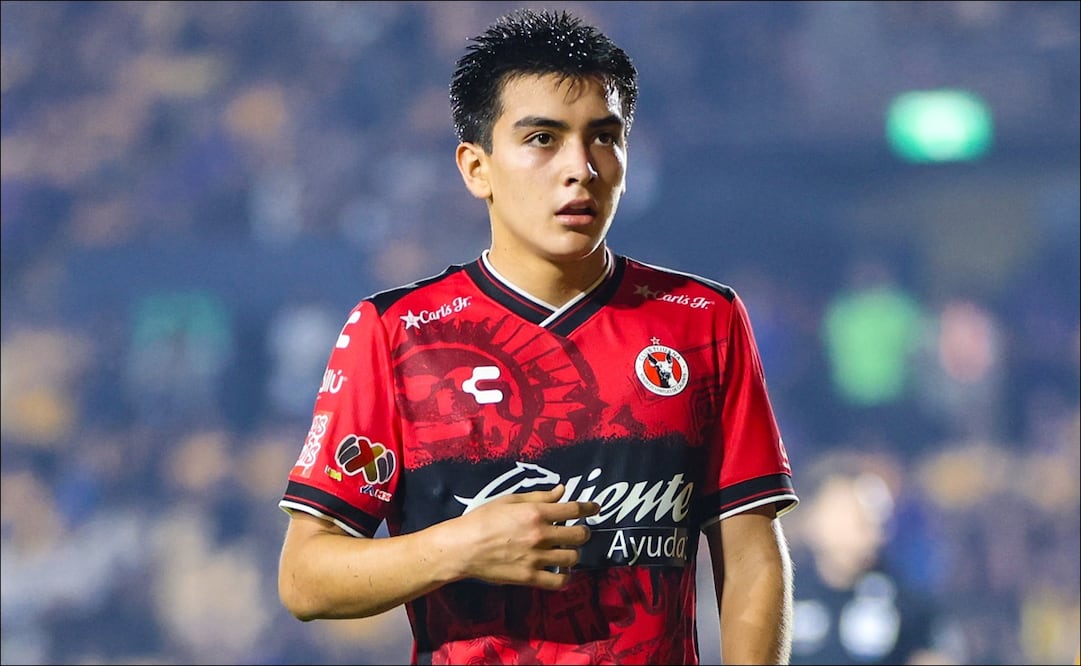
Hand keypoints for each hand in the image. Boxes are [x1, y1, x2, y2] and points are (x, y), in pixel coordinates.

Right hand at [449, 484, 598, 589]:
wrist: (462, 548)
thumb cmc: (482, 519)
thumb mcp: (509, 500)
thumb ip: (539, 497)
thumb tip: (561, 491)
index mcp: (536, 513)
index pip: (573, 509)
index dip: (589, 508)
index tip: (595, 508)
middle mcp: (540, 535)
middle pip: (579, 535)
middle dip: (582, 532)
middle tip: (577, 532)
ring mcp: (536, 558)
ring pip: (573, 557)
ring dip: (573, 553)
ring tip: (566, 550)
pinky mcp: (530, 577)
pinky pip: (559, 580)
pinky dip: (565, 576)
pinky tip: (561, 570)